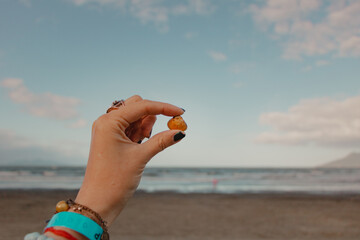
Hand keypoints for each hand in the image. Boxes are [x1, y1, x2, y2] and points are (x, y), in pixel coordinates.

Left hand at [74, 95, 184, 225]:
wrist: (98, 202)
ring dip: (145, 125)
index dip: (163, 107)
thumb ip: (161, 141)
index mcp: (109, 122)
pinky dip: (140, 132)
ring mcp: (108, 129)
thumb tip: (181, 131)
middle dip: (152, 116)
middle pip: (136, 105)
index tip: (181, 112)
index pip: (141, 106)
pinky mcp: (111, 138)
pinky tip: (140, 144)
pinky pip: (130, 127)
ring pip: (134, 116)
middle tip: (157, 132)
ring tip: (143, 144)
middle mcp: (106, 121)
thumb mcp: (141, 157)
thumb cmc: (114, 181)